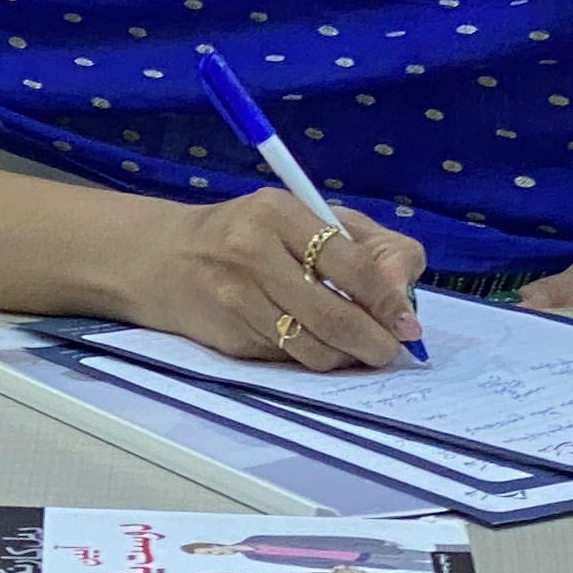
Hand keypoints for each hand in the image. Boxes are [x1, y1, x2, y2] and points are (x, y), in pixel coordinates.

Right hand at [116, 190, 428, 371]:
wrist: (165, 257)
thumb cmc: (251, 233)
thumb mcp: (310, 219)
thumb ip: (369, 246)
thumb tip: (404, 297)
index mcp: (279, 211)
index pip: (354, 265)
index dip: (390, 302)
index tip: (408, 324)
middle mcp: (252, 252)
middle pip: (336, 316)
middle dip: (376, 343)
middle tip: (390, 350)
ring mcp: (235, 298)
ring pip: (314, 348)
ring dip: (346, 357)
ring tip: (354, 349)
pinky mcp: (227, 336)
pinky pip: (288, 360)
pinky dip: (311, 359)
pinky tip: (311, 343)